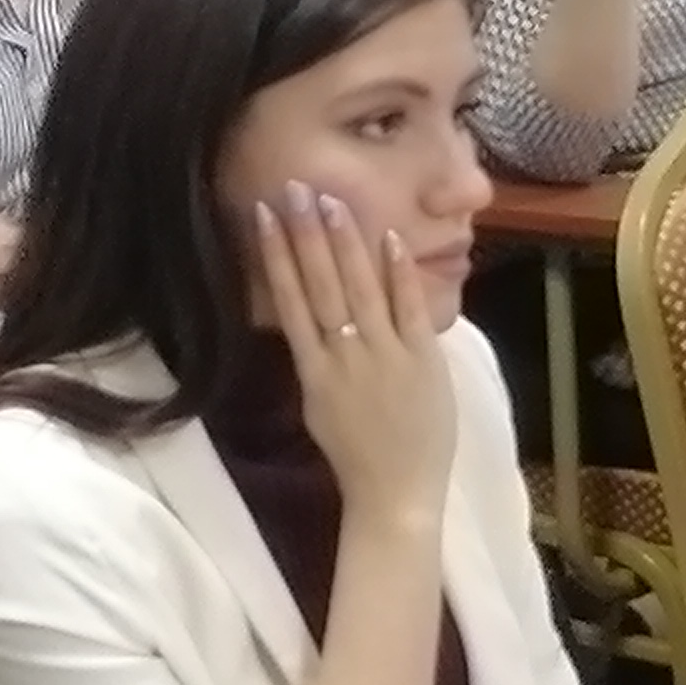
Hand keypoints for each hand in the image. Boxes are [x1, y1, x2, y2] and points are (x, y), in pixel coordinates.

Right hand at [249, 188, 454, 517]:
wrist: (395, 497)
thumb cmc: (358, 455)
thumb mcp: (321, 405)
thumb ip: (318, 360)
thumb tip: (310, 318)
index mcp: (313, 370)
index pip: (288, 301)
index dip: (275, 256)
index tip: (263, 215)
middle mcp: (343, 357)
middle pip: (320, 286)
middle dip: (305, 234)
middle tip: (294, 188)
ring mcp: (383, 357)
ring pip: (359, 290)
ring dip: (346, 243)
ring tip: (332, 201)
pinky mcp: (422, 362)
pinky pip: (409, 310)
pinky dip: (399, 274)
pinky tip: (390, 238)